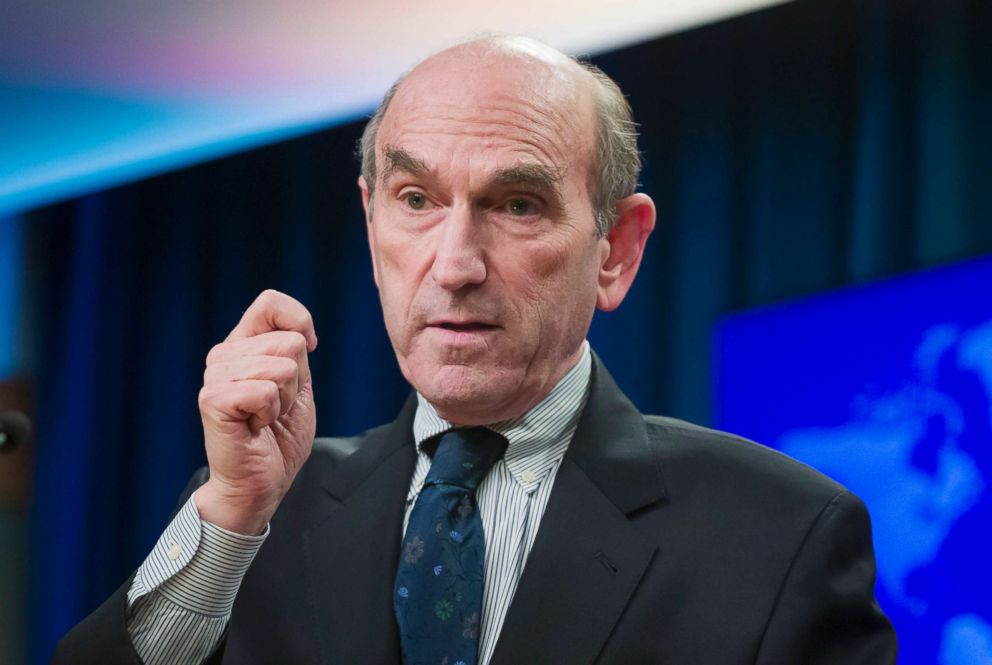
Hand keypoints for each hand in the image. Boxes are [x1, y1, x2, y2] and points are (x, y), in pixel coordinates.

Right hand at [194, 290, 318, 533]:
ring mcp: (215, 376)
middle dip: (297, 380)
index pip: (270, 303)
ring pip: (282, 366)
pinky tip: (254, 427)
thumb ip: (295, 351)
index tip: (306, 354)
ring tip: (264, 418)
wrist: (261, 482)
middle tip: (275, 407)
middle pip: (289, 341)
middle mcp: (224, 354)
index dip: (299, 323)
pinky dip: (270, 412)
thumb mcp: (297, 384)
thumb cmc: (279, 436)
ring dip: (284, 399)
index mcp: (243, 345)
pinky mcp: (212, 400)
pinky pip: (264, 391)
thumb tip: (301, 331)